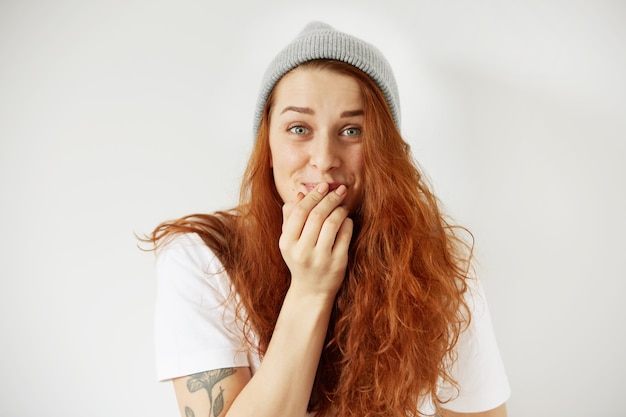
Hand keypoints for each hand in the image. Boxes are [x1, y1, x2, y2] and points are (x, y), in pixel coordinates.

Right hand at [279, 182, 353, 297]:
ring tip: (342, 204)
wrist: (311, 290)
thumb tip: (300, 193)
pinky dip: (347, 222)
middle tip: (338, 189)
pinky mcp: (338, 263)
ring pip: (332, 224)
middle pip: (317, 215)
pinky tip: (346, 219)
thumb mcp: (290, 241)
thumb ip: (290, 217)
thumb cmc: (300, 259)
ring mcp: (321, 259)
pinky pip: (345, 235)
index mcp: (287, 243)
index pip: (300, 212)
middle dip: (329, 198)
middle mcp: (302, 252)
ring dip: (339, 209)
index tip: (323, 185)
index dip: (313, 195)